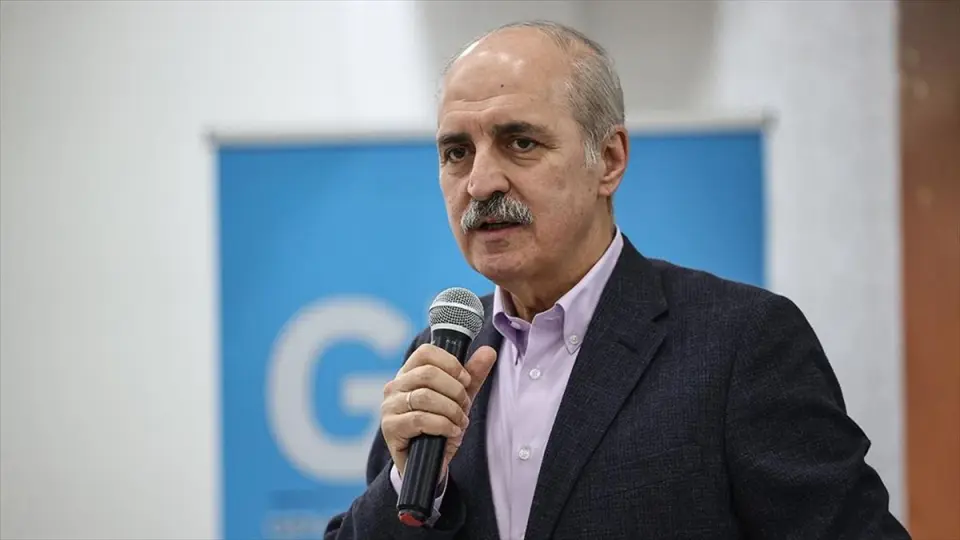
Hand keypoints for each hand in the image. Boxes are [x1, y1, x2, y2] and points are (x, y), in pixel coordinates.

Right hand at [381, 343, 496, 478]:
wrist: (428, 464)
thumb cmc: (440, 426)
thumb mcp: (459, 399)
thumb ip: (472, 376)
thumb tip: (489, 351)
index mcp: (409, 373)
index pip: (426, 352)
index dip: (451, 363)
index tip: (465, 380)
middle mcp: (395, 386)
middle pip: (427, 373)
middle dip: (454, 390)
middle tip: (465, 406)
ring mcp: (390, 406)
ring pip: (425, 397)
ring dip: (450, 410)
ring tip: (460, 422)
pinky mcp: (390, 427)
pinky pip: (419, 419)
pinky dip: (442, 425)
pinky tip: (451, 432)